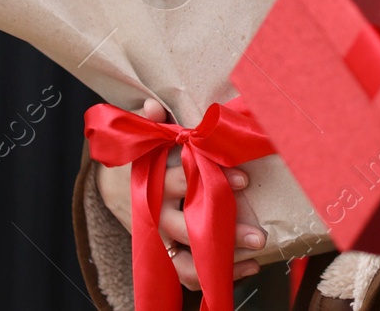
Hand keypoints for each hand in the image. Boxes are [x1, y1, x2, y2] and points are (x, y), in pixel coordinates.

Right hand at [94, 98, 270, 290]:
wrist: (120, 189)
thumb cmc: (150, 160)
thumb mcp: (152, 139)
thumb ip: (156, 123)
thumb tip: (152, 105)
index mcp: (156, 182)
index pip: (182, 181)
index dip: (211, 180)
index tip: (244, 179)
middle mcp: (158, 214)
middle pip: (187, 227)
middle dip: (224, 231)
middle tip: (259, 235)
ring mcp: (164, 238)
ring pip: (188, 258)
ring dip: (222, 260)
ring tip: (256, 254)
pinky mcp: (169, 256)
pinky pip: (190, 273)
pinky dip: (218, 274)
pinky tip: (250, 267)